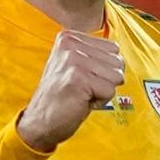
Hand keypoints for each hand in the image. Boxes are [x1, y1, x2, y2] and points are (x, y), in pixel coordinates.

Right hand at [17, 30, 124, 151]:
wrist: (39, 122)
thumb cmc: (62, 96)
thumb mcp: (75, 65)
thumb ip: (94, 54)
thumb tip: (120, 57)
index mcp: (69, 37)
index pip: (113, 48)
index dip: (104, 69)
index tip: (82, 78)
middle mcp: (70, 44)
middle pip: (117, 61)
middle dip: (105, 80)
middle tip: (82, 88)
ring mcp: (73, 60)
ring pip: (116, 76)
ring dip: (103, 90)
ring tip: (82, 94)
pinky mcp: (78, 78)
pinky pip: (110, 91)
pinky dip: (100, 101)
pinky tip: (81, 102)